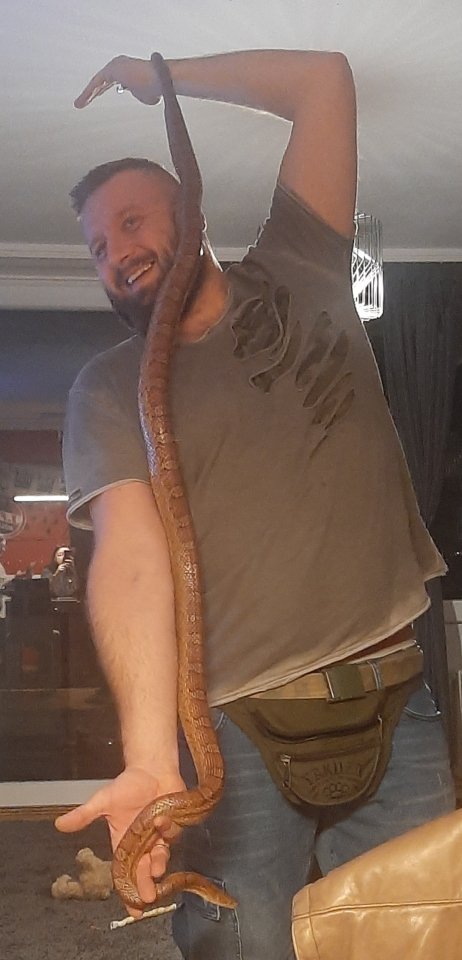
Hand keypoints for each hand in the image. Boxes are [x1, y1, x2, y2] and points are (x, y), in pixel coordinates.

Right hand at [55, 766, 184, 914]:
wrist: (150, 768)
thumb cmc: (127, 785)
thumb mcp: (103, 801)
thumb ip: (84, 815)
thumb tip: (59, 824)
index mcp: (123, 843)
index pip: (124, 874)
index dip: (129, 892)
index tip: (133, 911)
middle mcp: (142, 845)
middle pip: (144, 872)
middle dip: (145, 885)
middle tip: (148, 897)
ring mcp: (159, 837)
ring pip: (160, 857)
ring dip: (158, 864)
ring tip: (156, 867)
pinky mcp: (174, 826)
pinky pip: (172, 835)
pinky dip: (168, 831)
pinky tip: (162, 823)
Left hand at [74, 55, 161, 108]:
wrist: (161, 80)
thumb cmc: (156, 87)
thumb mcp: (144, 95)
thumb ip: (136, 92)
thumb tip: (134, 91)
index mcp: (126, 71)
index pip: (109, 82)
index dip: (100, 90)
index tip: (93, 97)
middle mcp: (119, 65)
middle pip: (101, 81)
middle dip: (90, 92)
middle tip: (81, 102)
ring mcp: (116, 65)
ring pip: (97, 82)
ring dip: (87, 94)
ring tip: (78, 104)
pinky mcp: (113, 69)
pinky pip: (97, 82)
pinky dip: (89, 92)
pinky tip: (83, 101)